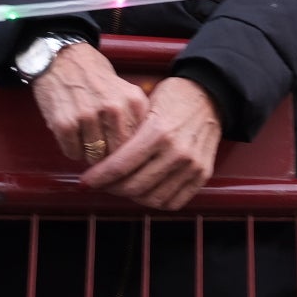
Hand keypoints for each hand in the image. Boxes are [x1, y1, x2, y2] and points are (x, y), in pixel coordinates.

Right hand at [32, 41, 149, 164]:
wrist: (61, 57)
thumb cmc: (94, 75)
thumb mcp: (125, 90)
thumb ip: (133, 116)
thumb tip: (139, 150)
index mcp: (132, 100)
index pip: (138, 143)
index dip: (129, 152)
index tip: (122, 154)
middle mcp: (113, 108)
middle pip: (117, 154)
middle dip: (109, 157)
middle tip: (101, 151)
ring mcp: (88, 116)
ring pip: (94, 156)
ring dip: (88, 153)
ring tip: (85, 137)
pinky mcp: (65, 123)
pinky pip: (73, 153)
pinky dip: (72, 149)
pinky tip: (72, 135)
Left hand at [80, 76, 222, 210]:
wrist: (211, 95)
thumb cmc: (174, 97)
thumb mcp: (145, 107)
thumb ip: (127, 136)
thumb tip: (100, 161)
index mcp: (158, 132)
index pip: (119, 166)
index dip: (97, 178)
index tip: (84, 182)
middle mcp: (176, 152)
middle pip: (133, 187)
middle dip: (111, 188)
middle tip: (102, 184)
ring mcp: (192, 166)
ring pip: (152, 198)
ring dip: (132, 197)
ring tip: (124, 186)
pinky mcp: (202, 174)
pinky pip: (174, 202)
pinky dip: (156, 201)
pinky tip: (146, 191)